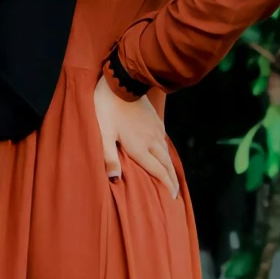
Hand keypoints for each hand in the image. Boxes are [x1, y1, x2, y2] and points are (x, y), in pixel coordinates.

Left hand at [94, 76, 178, 197]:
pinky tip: (165, 154)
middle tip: (176, 194)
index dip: (166, 186)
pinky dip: (167, 153)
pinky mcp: (155, 120)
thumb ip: (108, 156)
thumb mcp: (103, 132)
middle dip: (172, 180)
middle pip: (166, 165)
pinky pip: (164, 141)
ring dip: (171, 168)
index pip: (157, 171)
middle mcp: (152, 141)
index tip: (172, 198)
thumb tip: (114, 179)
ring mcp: (155, 129)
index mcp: (139, 147)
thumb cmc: (107, 107)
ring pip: (167, 153)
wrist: (122, 80)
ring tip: (173, 179)